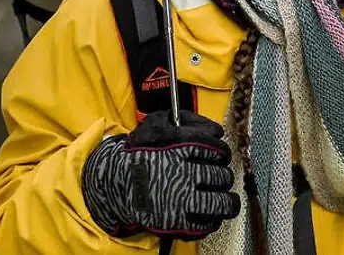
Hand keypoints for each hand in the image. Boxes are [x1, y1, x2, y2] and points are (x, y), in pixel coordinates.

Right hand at [82, 111, 239, 240]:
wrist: (116, 182)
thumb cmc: (140, 152)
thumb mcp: (157, 123)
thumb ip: (189, 120)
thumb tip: (216, 132)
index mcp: (178, 149)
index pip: (215, 149)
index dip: (221, 151)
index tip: (219, 154)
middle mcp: (181, 174)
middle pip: (221, 176)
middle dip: (223, 175)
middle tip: (219, 175)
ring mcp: (180, 200)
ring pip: (221, 202)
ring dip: (227, 198)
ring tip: (223, 196)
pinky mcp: (177, 222)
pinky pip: (208, 222)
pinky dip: (213, 217)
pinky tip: (209, 211)